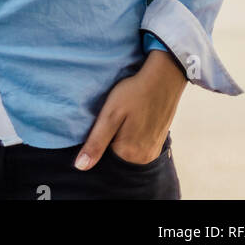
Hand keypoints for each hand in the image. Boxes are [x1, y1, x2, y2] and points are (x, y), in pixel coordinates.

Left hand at [73, 49, 186, 169]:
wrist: (164, 77)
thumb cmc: (134, 93)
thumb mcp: (110, 114)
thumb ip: (96, 142)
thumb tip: (80, 167)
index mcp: (129, 154)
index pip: (104, 160)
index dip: (97, 144)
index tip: (98, 126)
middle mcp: (143, 158)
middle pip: (117, 157)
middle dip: (109, 143)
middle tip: (110, 120)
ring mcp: (153, 151)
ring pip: (128, 152)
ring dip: (121, 139)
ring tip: (122, 118)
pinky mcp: (158, 142)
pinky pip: (139, 146)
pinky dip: (132, 137)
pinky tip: (131, 120)